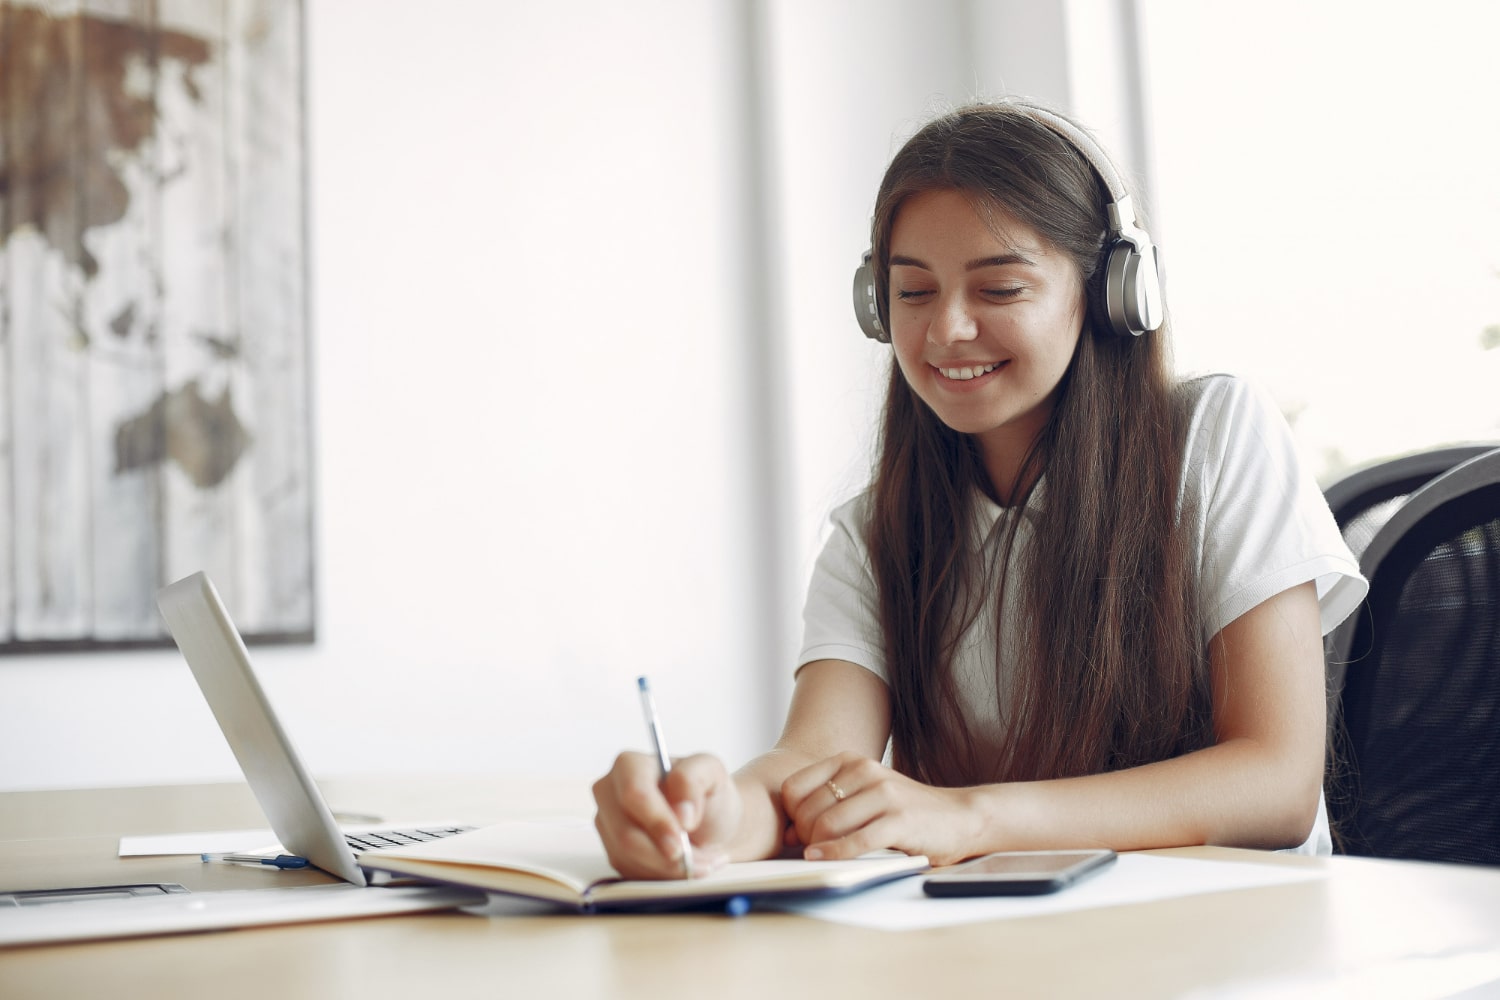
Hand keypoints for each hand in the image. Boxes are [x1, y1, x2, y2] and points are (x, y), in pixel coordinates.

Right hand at [592, 751, 741, 879]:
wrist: (711, 824)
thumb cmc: (708, 794)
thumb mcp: (712, 772)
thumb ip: (693, 780)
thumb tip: (682, 813)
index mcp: (629, 765)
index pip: (634, 794)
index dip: (656, 821)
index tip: (680, 842)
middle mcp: (609, 793)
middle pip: (626, 834)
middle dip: (663, 855)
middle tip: (698, 861)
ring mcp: (608, 824)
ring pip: (628, 858)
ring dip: (668, 868)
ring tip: (700, 861)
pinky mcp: (613, 852)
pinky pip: (631, 873)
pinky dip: (662, 876)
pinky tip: (683, 866)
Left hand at [780, 751, 980, 866]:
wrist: (957, 817)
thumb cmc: (903, 812)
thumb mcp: (862, 797)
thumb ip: (826, 807)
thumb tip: (787, 833)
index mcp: (849, 761)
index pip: (794, 788)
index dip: (791, 816)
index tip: (800, 832)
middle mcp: (864, 771)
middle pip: (808, 811)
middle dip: (804, 837)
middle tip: (813, 850)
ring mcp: (883, 794)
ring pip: (827, 825)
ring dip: (818, 848)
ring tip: (823, 856)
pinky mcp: (898, 821)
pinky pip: (854, 841)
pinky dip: (834, 855)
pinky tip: (825, 860)